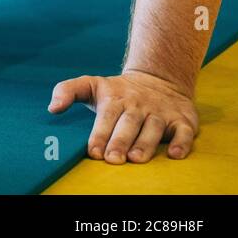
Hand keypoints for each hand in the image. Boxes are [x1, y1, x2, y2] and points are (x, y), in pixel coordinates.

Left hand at [48, 70, 199, 163]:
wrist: (158, 79)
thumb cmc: (118, 91)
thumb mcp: (91, 85)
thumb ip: (67, 91)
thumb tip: (52, 108)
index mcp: (115, 99)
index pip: (106, 117)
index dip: (99, 135)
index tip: (93, 152)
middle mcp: (138, 105)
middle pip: (129, 123)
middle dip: (120, 141)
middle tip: (112, 159)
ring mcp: (160, 112)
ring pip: (154, 128)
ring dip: (146, 143)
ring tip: (136, 159)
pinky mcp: (182, 119)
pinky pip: (184, 131)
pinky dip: (181, 143)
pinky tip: (174, 154)